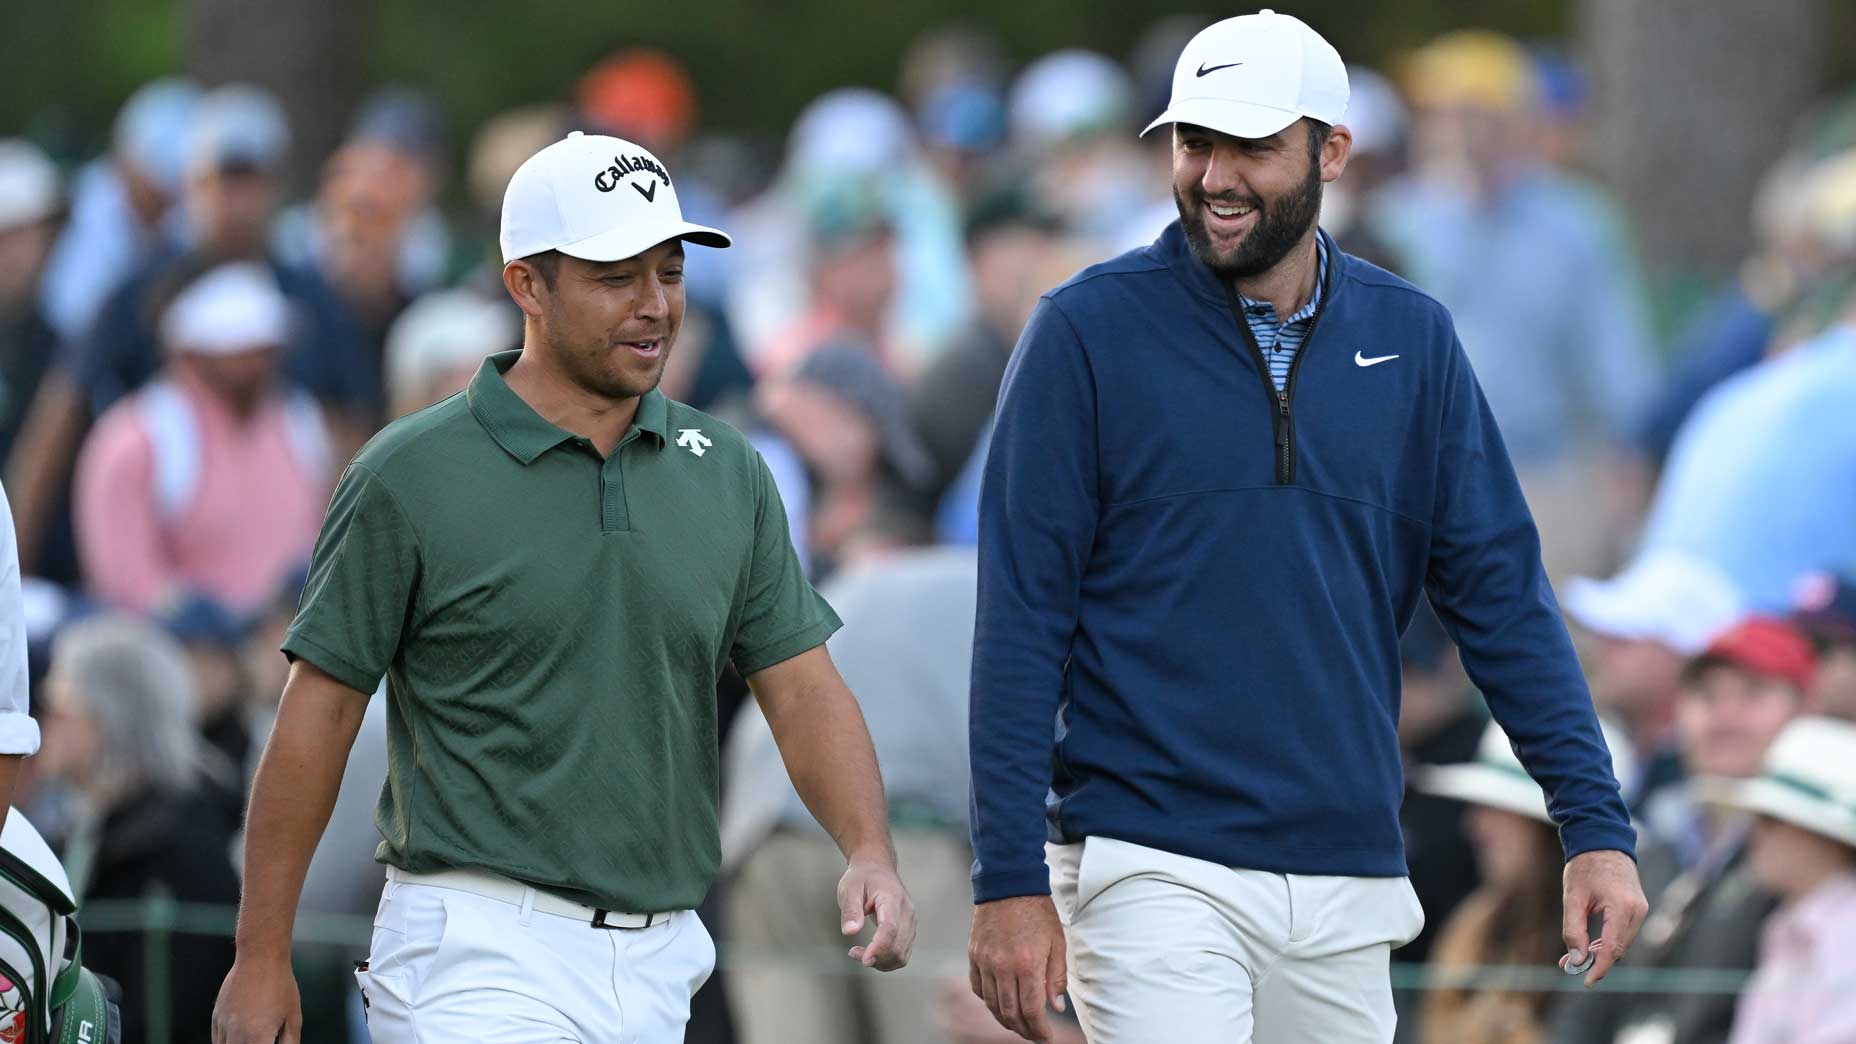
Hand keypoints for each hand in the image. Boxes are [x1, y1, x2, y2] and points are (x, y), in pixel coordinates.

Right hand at [212, 953, 300, 1043]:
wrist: (260, 957)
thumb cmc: (281, 985)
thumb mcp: (293, 1016)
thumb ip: (289, 1043)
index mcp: (258, 1036)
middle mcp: (236, 1033)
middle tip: (260, 1041)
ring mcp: (223, 1025)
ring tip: (251, 1039)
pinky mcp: (216, 1017)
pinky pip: (217, 1041)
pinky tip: (239, 1041)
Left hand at [839, 856, 916, 970]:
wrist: (877, 867)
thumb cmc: (862, 877)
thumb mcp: (849, 889)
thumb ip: (851, 910)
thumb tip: (850, 932)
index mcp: (891, 898)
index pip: (890, 928)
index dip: (879, 947)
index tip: (864, 960)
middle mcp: (907, 912)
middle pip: (898, 946)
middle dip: (876, 958)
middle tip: (853, 953)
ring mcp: (911, 922)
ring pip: (902, 954)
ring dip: (881, 962)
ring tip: (859, 953)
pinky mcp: (910, 930)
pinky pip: (902, 953)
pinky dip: (887, 960)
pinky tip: (871, 953)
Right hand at [968, 894, 1067, 1042]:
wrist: (1009, 884)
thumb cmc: (1037, 911)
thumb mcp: (1057, 943)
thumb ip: (1056, 978)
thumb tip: (1056, 1007)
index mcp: (1028, 964)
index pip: (1032, 1010)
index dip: (1039, 1030)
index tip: (1045, 1037)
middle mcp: (1003, 967)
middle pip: (1010, 1013)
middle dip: (1023, 1030)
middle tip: (1033, 1034)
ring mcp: (985, 962)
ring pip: (992, 1004)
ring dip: (1005, 1019)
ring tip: (1017, 1023)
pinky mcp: (974, 955)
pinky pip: (978, 987)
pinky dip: (988, 1001)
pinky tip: (999, 1002)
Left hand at [1562, 849, 1648, 986]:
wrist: (1603, 842)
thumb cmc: (1585, 867)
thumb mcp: (1573, 897)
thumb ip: (1574, 930)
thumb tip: (1577, 960)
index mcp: (1622, 907)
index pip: (1613, 948)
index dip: (1599, 968)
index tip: (1585, 982)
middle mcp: (1638, 911)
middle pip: (1619, 948)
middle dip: (1596, 961)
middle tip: (1568, 965)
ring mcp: (1641, 910)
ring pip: (1622, 943)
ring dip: (1601, 953)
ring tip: (1575, 955)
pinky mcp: (1638, 909)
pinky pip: (1624, 933)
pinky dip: (1608, 942)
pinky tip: (1590, 945)